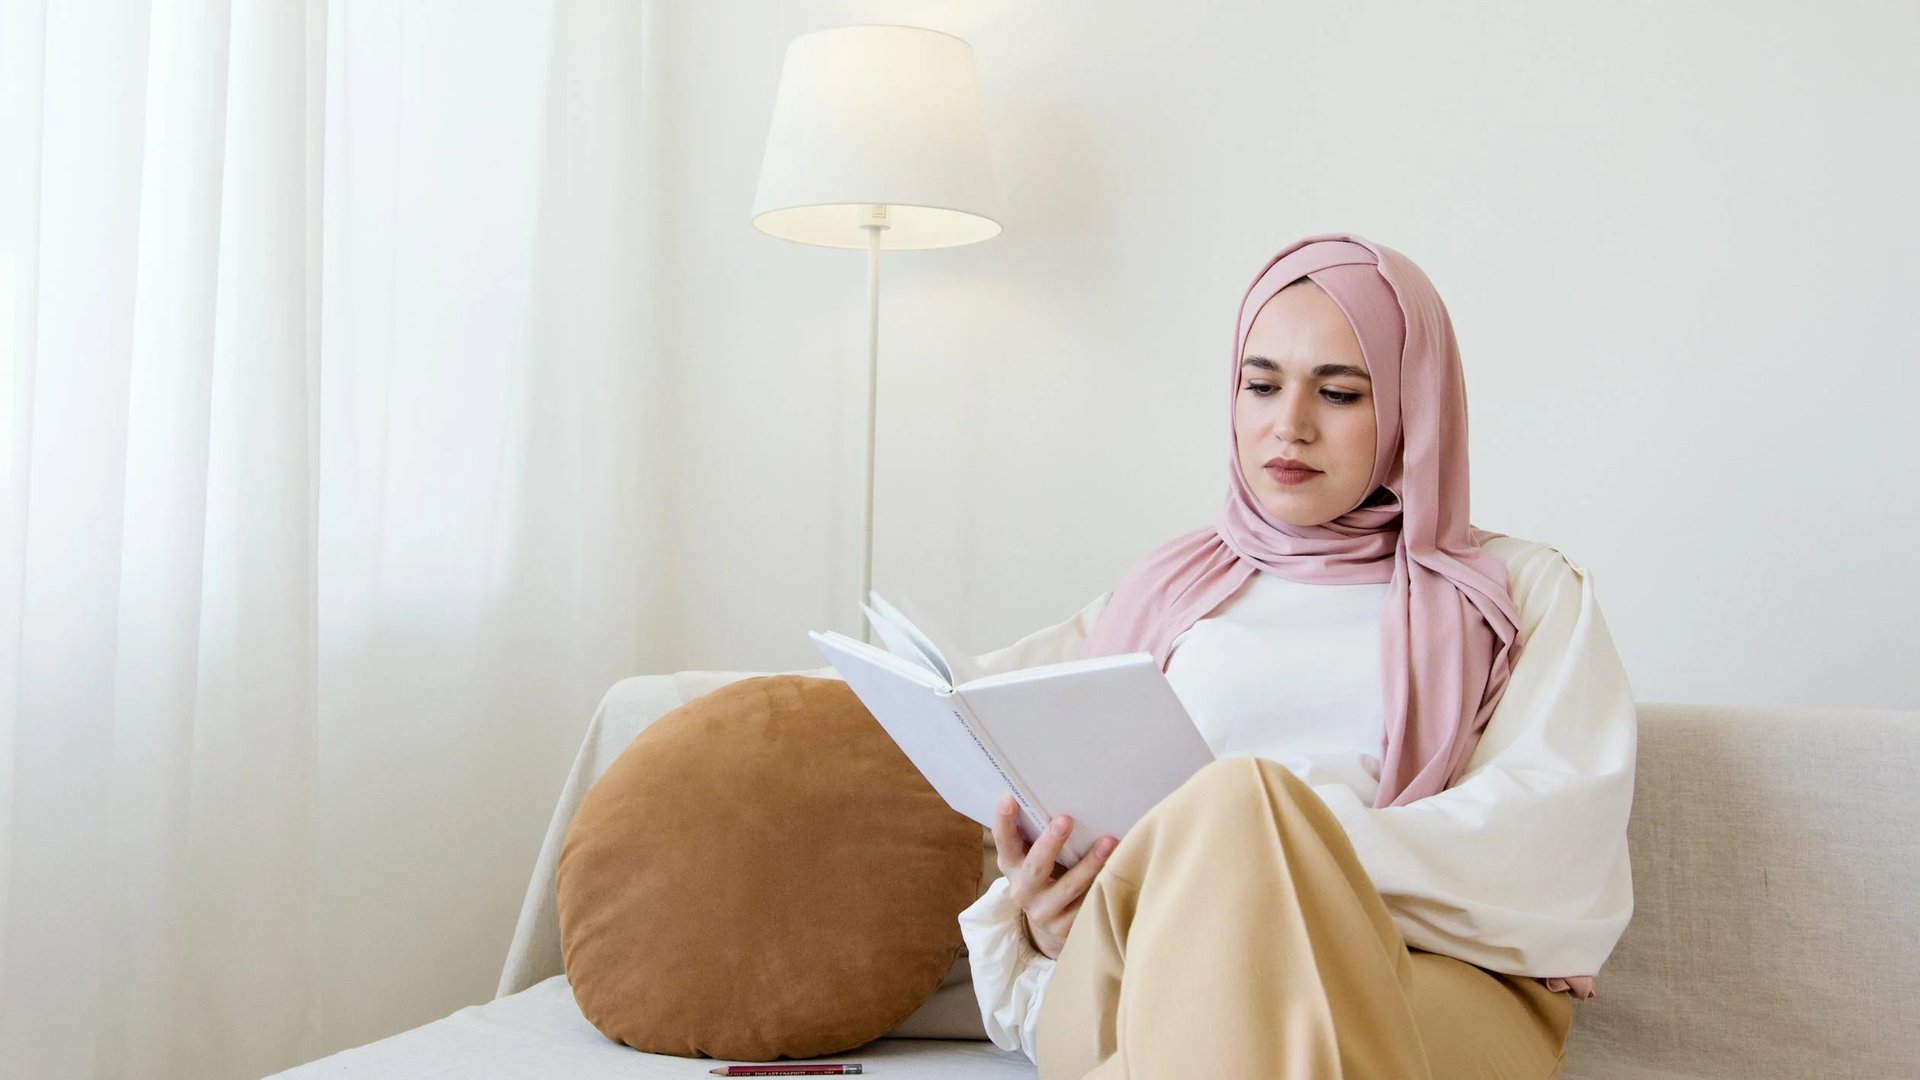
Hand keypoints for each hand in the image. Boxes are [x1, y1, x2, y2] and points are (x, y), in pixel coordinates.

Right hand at [990, 794, 1118, 959]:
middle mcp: (1023, 891)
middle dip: (1050, 844)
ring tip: (1109, 841)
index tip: (1009, 799)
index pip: (1004, 842)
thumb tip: (1055, 792)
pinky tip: (1119, 868)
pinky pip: (1087, 905)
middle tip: (1065, 820)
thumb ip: (1035, 835)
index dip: (1003, 822)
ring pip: (1069, 888)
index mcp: (1012, 866)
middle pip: (1035, 868)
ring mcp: (1044, 912)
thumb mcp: (1031, 857)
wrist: (1050, 925)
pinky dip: (1103, 885)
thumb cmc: (1045, 875)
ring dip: (1090, 864)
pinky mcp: (1066, 929)